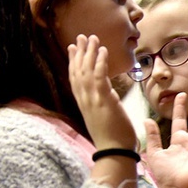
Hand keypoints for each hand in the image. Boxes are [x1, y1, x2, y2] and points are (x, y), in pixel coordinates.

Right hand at [68, 34, 136, 150]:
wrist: (114, 151)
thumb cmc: (114, 138)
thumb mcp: (106, 116)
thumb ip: (106, 102)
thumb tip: (109, 92)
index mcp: (85, 103)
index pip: (76, 78)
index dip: (74, 62)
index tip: (73, 48)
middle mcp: (85, 99)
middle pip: (78, 70)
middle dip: (80, 52)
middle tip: (81, 37)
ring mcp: (92, 99)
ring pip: (87, 70)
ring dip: (89, 52)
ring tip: (92, 38)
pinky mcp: (102, 100)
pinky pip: (100, 76)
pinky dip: (100, 62)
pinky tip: (103, 50)